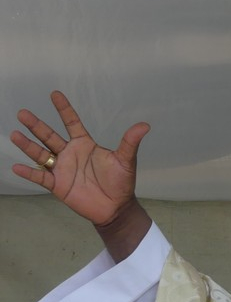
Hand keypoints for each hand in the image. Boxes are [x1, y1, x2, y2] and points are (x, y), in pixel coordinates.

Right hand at [11, 90, 151, 259]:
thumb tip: (145, 125)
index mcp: (85, 144)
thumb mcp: (126, 160)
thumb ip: (130, 142)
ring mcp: (62, 169)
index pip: (72, 123)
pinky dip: (29, 173)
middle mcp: (70, 154)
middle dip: (36, 125)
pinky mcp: (58, 185)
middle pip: (50, 136)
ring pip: (41, 154)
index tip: (54, 94)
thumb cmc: (121, 182)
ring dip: (28, 146)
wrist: (115, 207)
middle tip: (22, 113)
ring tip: (14, 134)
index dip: (64, 109)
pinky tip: (16, 166)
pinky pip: (40, 178)